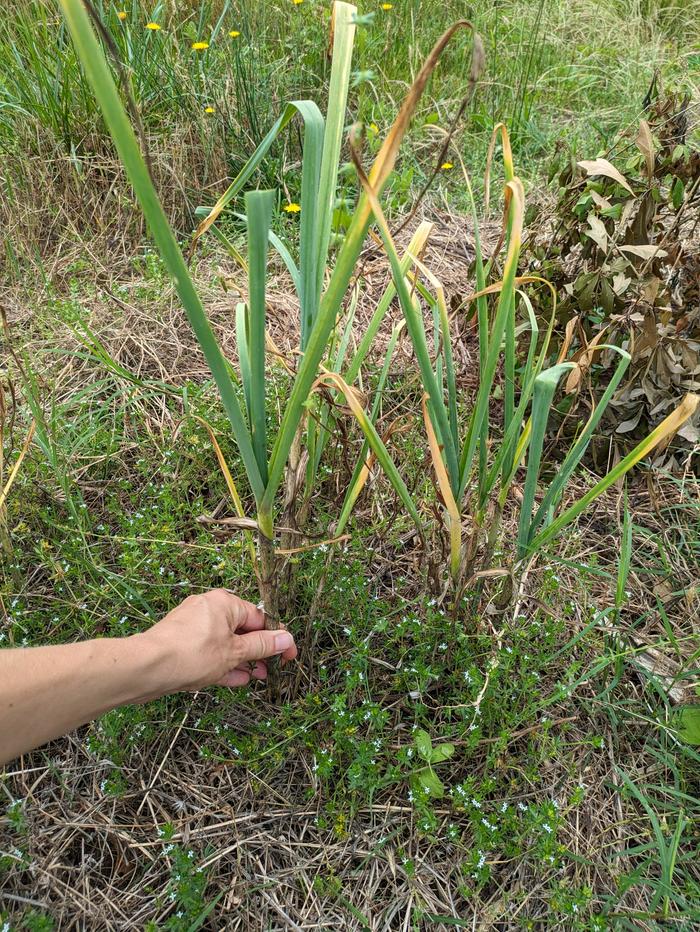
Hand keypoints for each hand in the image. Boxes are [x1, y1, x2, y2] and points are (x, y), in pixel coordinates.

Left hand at [138, 589, 296, 694]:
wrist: (146, 668)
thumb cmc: (192, 654)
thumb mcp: (235, 652)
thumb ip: (262, 646)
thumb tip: (286, 639)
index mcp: (225, 603)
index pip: (260, 618)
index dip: (277, 638)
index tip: (289, 656)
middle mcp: (209, 608)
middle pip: (242, 629)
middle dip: (258, 651)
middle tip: (271, 669)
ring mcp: (193, 625)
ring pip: (225, 642)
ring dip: (242, 660)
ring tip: (255, 677)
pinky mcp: (182, 642)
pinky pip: (209, 651)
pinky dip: (223, 663)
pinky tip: (235, 679)